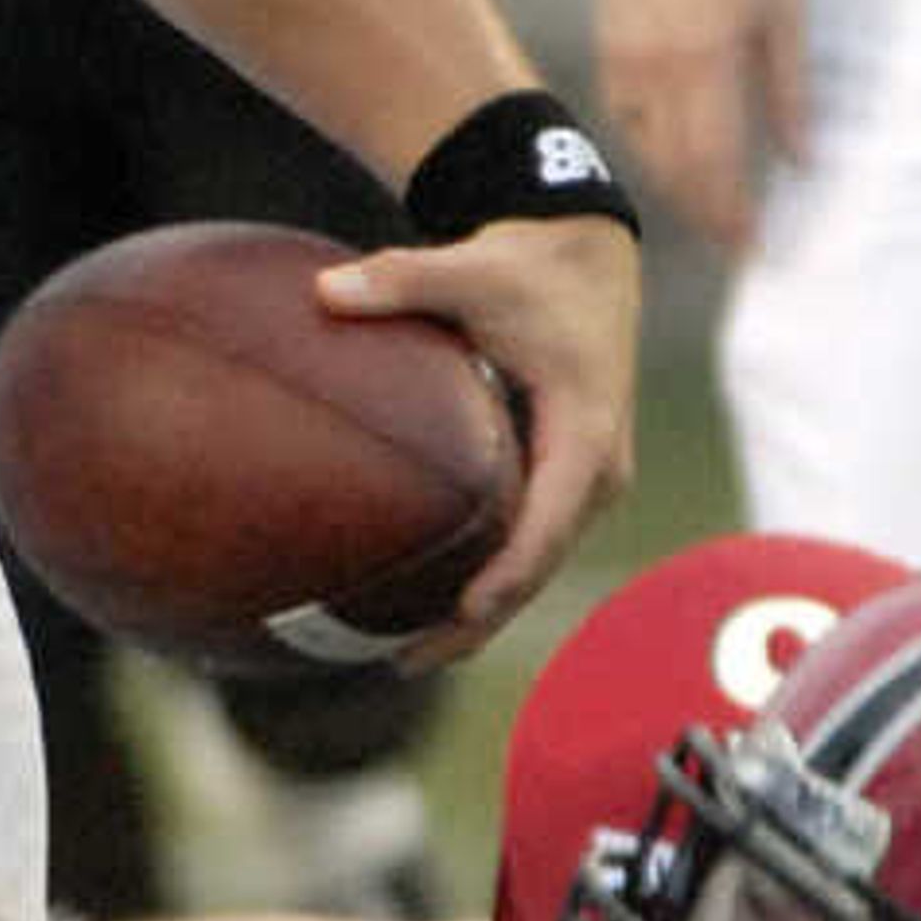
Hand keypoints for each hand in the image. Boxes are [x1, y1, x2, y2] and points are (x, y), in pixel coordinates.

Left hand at [315, 214, 637, 643]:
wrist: (588, 260)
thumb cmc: (531, 269)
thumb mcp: (472, 268)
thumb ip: (403, 280)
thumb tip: (324, 291)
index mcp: (584, 432)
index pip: (547, 521)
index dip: (508, 573)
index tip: (464, 611)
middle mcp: (596, 471)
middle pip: (540, 566)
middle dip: (480, 620)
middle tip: (407, 660)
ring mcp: (586, 482)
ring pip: (536, 566)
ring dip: (482, 615)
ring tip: (408, 656)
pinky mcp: (567, 483)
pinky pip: (529, 544)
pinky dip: (488, 581)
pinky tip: (430, 608)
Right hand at [595, 0, 804, 256]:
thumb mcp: (785, 14)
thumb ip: (791, 92)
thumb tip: (802, 162)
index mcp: (708, 59)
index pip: (716, 163)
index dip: (731, 213)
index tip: (752, 246)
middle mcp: (657, 69)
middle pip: (677, 169)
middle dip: (707, 213)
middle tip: (735, 241)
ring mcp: (625, 62)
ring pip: (647, 150)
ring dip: (681, 187)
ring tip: (714, 208)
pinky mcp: (609, 51)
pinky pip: (628, 120)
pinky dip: (655, 148)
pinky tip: (681, 156)